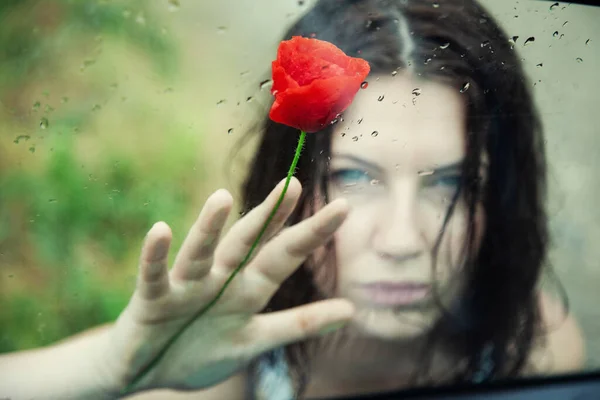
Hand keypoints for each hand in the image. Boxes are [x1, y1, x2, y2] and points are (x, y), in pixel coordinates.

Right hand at [99, 177, 354, 394]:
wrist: (149, 370)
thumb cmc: (202, 348)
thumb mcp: (256, 339)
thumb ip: (298, 324)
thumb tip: (351, 311)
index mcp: (248, 289)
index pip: (283, 256)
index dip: (311, 234)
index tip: (342, 206)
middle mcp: (220, 279)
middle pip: (247, 244)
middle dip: (269, 217)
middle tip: (293, 185)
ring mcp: (186, 287)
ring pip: (201, 253)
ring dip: (210, 228)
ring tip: (222, 199)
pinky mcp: (152, 300)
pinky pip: (155, 276)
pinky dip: (156, 256)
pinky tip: (161, 231)